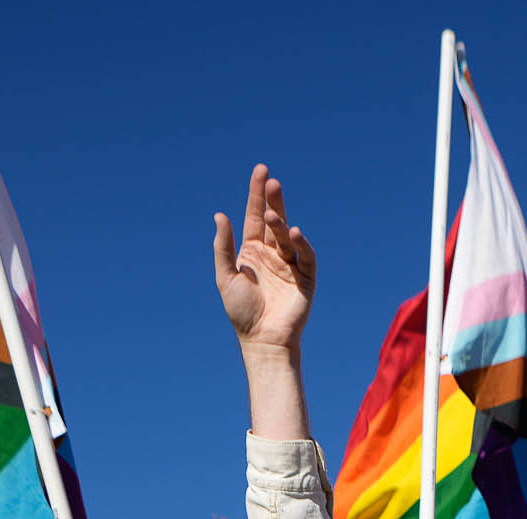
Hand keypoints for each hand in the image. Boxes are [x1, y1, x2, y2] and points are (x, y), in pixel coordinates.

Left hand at [213, 165, 315, 350]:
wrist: (263, 339)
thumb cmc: (242, 311)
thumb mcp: (226, 276)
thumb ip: (223, 247)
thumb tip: (220, 215)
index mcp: (252, 251)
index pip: (255, 216)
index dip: (257, 194)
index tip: (261, 170)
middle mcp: (272, 253)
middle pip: (274, 220)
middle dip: (274, 199)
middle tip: (272, 180)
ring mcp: (290, 264)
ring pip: (287, 236)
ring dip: (282, 223)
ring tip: (273, 216)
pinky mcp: (306, 278)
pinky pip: (306, 256)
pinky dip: (302, 243)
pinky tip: (294, 233)